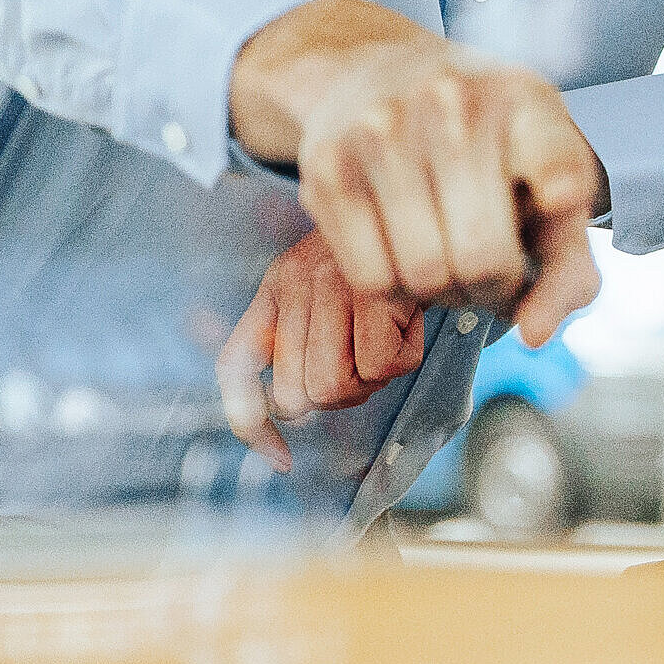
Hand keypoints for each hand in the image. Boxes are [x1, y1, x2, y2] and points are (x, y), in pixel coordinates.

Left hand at [216, 230, 425, 469]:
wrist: (427, 205)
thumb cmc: (382, 257)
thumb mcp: (323, 284)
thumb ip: (292, 335)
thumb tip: (285, 411)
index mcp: (276, 285)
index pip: (236, 367)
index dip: (250, 424)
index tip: (280, 458)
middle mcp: (296, 282)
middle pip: (298, 395)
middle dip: (338, 393)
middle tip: (363, 360)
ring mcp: (336, 284)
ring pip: (336, 387)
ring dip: (370, 380)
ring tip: (387, 342)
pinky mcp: (379, 290)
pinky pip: (382, 368)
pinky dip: (405, 358)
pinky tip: (410, 326)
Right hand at [229, 0, 603, 341]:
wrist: (375, 71)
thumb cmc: (484, 147)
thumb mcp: (544, 179)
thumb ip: (567, 265)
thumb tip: (536, 335)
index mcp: (528, 101)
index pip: (561, 172)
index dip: (563, 207)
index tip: (559, 208)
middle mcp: (455, 104)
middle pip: (485, 259)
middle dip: (493, 289)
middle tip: (492, 274)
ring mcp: (383, 130)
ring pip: (424, 277)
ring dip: (443, 294)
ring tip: (449, 263)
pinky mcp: (327, 167)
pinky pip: (371, 279)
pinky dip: (395, 290)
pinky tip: (407, 256)